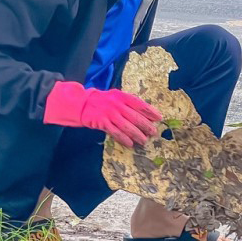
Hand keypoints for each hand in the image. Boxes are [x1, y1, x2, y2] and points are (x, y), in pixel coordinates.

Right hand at [43, 81, 161, 146]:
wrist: (82, 103)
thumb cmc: (103, 101)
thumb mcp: (116, 97)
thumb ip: (128, 103)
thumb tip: (145, 113)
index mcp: (122, 96)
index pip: (140, 104)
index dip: (150, 111)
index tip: (159, 118)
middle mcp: (117, 104)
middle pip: (135, 116)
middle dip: (146, 125)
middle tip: (154, 132)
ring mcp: (109, 113)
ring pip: (127, 126)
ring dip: (137, 134)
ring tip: (144, 141)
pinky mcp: (102, 122)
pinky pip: (115, 132)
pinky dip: (123, 138)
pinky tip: (130, 144)